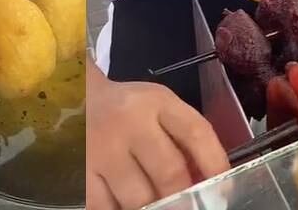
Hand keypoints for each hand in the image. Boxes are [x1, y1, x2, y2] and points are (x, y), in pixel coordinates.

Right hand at [88, 64, 228, 209]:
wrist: (75, 98)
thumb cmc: (128, 110)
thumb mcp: (159, 107)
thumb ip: (183, 138)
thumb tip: (209, 183)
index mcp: (157, 102)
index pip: (196, 132)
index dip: (215, 164)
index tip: (222, 189)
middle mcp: (129, 122)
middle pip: (169, 173)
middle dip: (184, 198)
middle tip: (189, 205)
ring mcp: (101, 148)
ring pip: (138, 198)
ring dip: (153, 208)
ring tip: (158, 205)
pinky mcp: (79, 170)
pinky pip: (105, 206)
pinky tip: (127, 205)